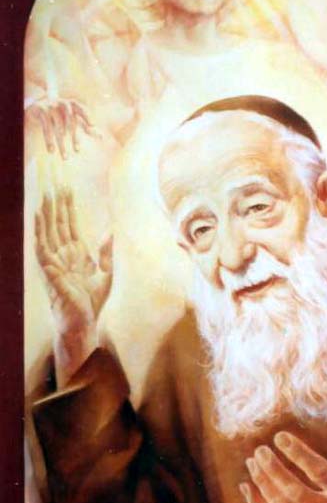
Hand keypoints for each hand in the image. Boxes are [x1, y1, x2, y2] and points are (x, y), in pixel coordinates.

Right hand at [27, 99, 98, 158]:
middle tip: (78, 151)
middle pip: (71, 121)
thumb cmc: (61, 115)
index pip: (81, 109)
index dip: (87, 116)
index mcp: (73, 105)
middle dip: (75, 137)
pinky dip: (49, 140)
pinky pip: (46, 127)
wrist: (39, 107)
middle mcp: (63, 103)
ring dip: (61, 143)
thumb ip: (86, 127)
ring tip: (65, 158)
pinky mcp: (41, 110)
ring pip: (58, 127)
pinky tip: (51, 151)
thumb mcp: (73, 120)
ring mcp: (51, 106)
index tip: (93, 125)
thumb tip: (102, 137)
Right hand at [35, 189, 112, 335]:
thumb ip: (106, 252)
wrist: (83, 324)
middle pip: (56, 221)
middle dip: (55, 200)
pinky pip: (42, 249)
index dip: (67, 204)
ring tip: (44, 191)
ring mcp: (54, 262)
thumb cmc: (92, 302)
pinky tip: (38, 218)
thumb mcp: (106, 273)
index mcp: (75, 253)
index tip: (65, 185)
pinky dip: (40, 233)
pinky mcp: (50, 272)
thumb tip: (112, 231)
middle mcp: (62, 254)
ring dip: (45, 211)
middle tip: (52, 179)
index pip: (68, 223)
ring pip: (47, 230)